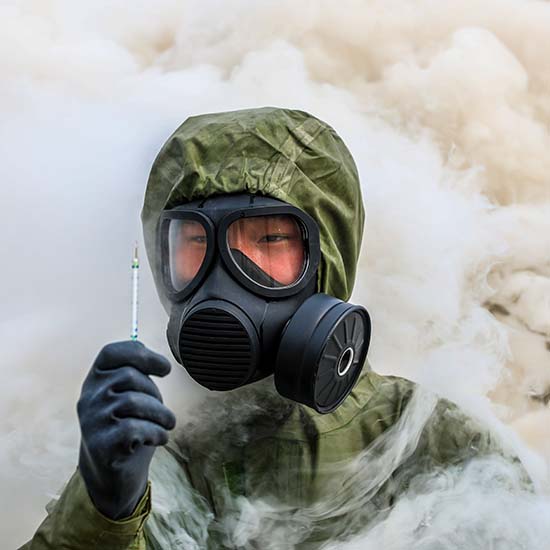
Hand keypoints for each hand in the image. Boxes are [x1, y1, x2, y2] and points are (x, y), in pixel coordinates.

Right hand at [77, 340, 175, 519]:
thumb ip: (140, 377)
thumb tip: (162, 364)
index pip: (110, 353)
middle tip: (163, 412)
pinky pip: (136, 428)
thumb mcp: (132, 397)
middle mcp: (88, 398)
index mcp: (95, 380)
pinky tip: (160, 438)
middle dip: (155, 392)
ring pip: (134, 401)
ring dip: (161, 414)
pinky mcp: (101, 445)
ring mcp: (92, 421)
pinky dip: (157, 432)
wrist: (112, 474)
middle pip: (129, 376)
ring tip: (168, 423)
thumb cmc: (130, 426)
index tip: (166, 369)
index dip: (142, 354)